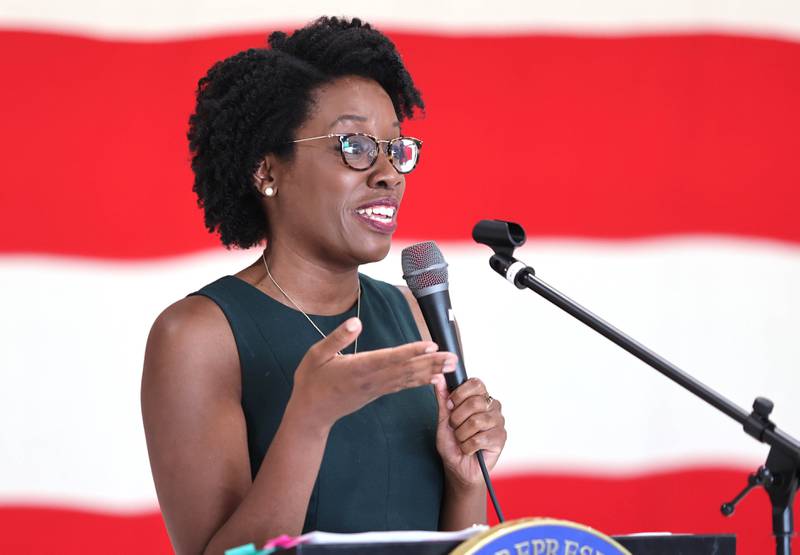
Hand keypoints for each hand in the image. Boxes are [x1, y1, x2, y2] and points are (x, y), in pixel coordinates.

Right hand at [289, 317, 456, 429]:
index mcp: (356, 368)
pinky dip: (419, 381)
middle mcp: (370, 380)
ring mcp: (375, 388)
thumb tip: (356, 322)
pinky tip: (434, 378)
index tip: (430, 345)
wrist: (311, 413)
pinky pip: (402, 386)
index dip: (411, 352)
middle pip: (405, 370)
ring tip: (450, 366)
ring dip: (430, 371)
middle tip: (453, 358)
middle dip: (431, 363)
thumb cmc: (311, 381)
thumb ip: (337, 339)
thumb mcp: (316, 355)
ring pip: (407, 379)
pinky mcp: (377, 392)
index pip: (389, 358)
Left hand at [431, 374, 506, 488]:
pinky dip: (467, 447)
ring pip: (476, 422)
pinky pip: (479, 439)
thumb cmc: (452, 443)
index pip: (476, 383)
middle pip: (475, 402)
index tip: (451, 405)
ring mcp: (499, 422)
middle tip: (455, 427)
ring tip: (462, 439)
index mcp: (480, 397)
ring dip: (461, 434)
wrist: (457, 467)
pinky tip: (469, 449)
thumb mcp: (443, 418)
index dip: (460, 393)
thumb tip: (439, 377)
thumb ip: (443, 397)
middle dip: (457, 418)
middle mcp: (492, 406)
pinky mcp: (501, 439)